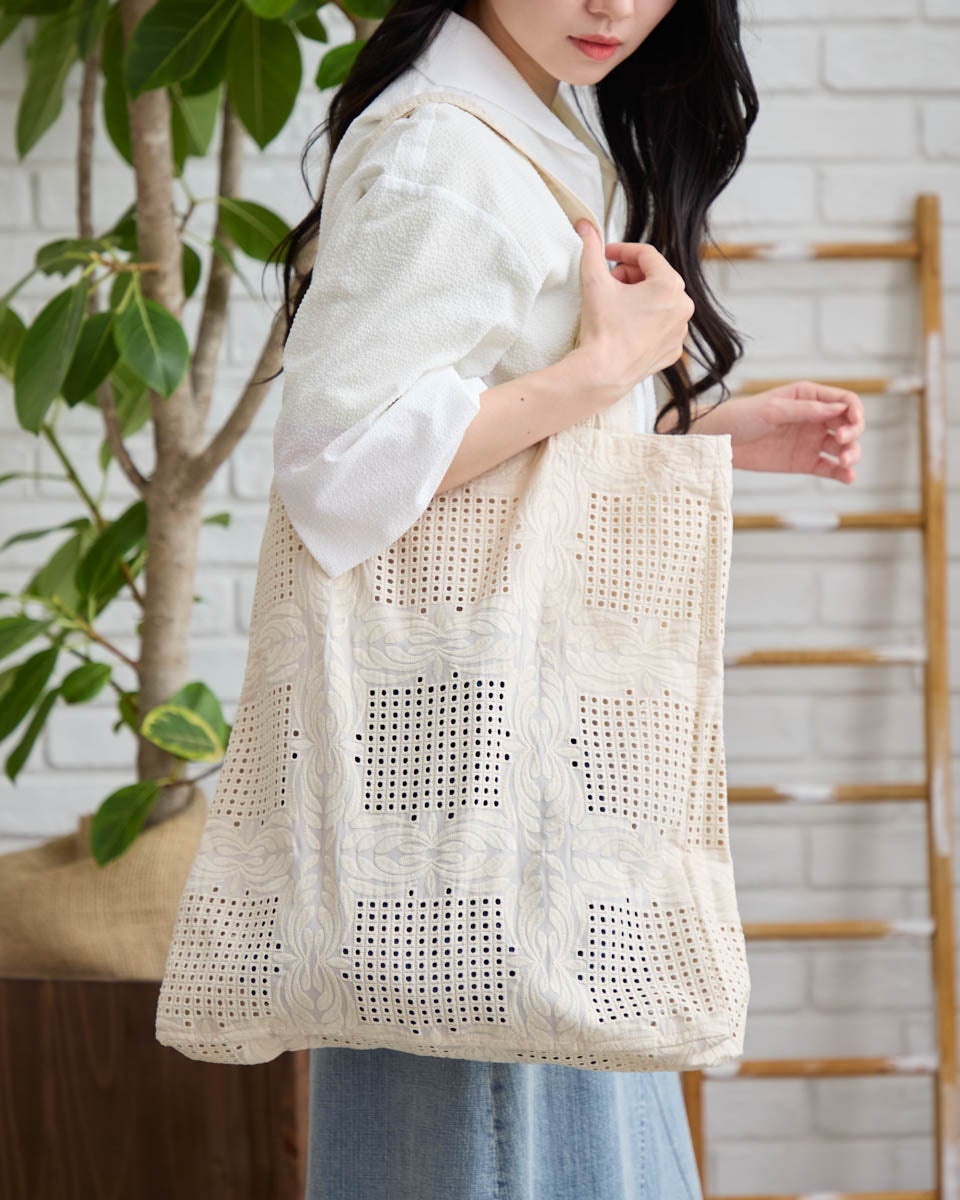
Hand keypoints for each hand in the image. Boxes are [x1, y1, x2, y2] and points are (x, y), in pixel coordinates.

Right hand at [574, 220, 694, 394]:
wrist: (603, 374)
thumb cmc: (602, 330)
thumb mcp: (594, 282)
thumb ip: (592, 249)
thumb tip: (585, 225)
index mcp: (669, 286)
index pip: (646, 254)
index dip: (621, 251)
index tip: (605, 255)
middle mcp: (682, 307)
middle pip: (655, 277)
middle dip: (630, 276)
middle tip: (608, 283)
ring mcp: (679, 331)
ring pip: (659, 302)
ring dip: (638, 298)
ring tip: (615, 306)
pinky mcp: (672, 351)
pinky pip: (660, 325)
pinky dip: (645, 321)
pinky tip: (625, 327)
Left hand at [695, 381, 864, 480]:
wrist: (719, 441)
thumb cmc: (742, 417)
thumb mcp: (773, 410)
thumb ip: (805, 410)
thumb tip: (838, 409)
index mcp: (809, 397)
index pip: (844, 401)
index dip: (855, 411)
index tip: (854, 422)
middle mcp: (815, 418)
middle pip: (848, 425)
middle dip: (853, 434)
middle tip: (843, 443)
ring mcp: (811, 441)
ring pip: (843, 447)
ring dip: (851, 454)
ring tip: (845, 463)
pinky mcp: (804, 462)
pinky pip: (828, 468)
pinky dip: (841, 473)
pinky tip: (848, 478)